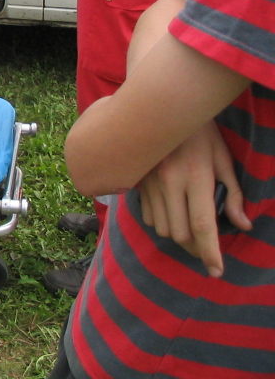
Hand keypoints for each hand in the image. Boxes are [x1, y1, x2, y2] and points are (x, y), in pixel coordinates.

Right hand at [139, 121, 250, 276]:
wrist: (163, 109)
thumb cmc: (202, 133)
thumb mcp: (223, 159)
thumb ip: (232, 194)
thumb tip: (242, 224)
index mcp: (196, 177)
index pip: (203, 225)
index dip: (210, 252)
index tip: (217, 271)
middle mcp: (170, 183)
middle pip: (181, 233)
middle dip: (196, 249)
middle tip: (208, 253)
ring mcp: (151, 183)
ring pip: (162, 228)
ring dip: (178, 237)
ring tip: (191, 233)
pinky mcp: (138, 182)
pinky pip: (148, 216)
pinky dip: (162, 223)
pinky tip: (173, 216)